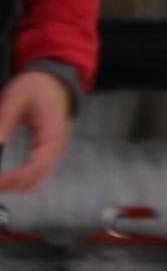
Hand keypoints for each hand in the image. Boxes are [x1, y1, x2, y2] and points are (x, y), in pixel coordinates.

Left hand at [0, 71, 72, 191]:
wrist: (54, 84)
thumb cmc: (37, 87)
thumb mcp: (17, 96)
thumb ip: (6, 117)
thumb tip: (0, 140)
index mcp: (52, 136)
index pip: (38, 166)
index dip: (18, 177)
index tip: (0, 180)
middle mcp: (56, 150)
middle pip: (38, 179)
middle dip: (15, 186)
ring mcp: (52, 153)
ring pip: (37, 180)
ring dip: (17, 186)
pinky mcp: (46, 153)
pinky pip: (36, 174)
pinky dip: (21, 180)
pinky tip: (6, 178)